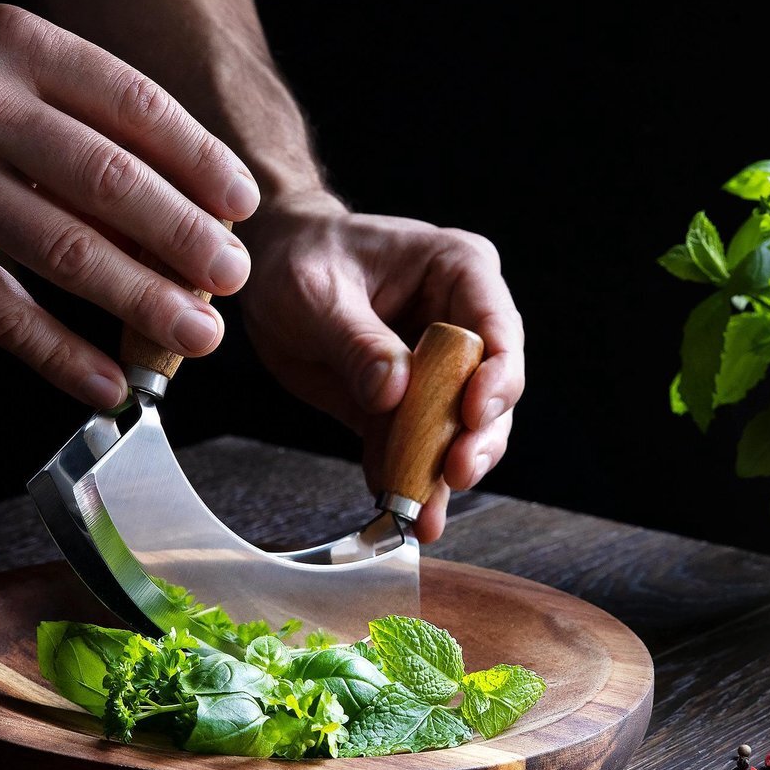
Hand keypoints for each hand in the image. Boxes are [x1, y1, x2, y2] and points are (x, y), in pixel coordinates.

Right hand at [0, 0, 259, 408]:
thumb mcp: (1, 62)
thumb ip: (82, 112)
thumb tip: (186, 199)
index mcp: (18, 45)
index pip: (136, 105)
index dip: (201, 161)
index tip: (242, 204)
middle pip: (111, 181)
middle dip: (187, 238)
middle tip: (232, 277)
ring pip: (67, 251)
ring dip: (145, 302)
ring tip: (199, 335)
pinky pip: (4, 313)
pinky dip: (65, 356)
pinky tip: (110, 383)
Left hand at [237, 191, 523, 542]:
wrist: (271, 268)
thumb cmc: (302, 257)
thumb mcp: (316, 293)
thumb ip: (356, 342)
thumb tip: (393, 393)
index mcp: (458, 270)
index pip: (498, 328)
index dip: (497, 376)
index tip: (474, 413)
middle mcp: (461, 320)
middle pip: (492, 389)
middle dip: (476, 438)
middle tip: (454, 473)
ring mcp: (437, 367)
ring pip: (461, 429)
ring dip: (443, 471)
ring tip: (424, 512)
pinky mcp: (405, 404)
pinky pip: (413, 446)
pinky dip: (403, 476)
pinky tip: (393, 504)